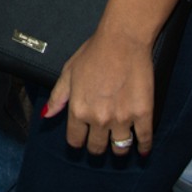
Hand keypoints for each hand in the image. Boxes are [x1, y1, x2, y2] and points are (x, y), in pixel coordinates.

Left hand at [42, 26, 155, 155]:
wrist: (122, 41)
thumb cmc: (94, 53)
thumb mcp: (69, 72)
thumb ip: (58, 97)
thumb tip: (47, 115)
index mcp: (78, 110)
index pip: (75, 140)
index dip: (78, 141)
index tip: (82, 139)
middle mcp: (99, 119)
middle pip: (97, 148)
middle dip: (97, 147)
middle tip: (100, 142)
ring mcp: (122, 118)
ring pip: (120, 148)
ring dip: (118, 149)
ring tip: (119, 144)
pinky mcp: (143, 114)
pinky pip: (144, 140)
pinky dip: (143, 148)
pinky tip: (142, 150)